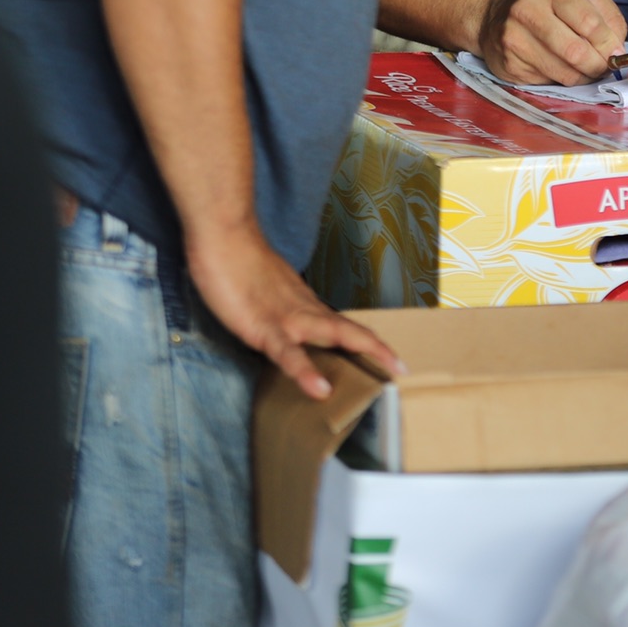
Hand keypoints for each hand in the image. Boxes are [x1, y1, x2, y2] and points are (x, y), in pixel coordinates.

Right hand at [188, 227, 403, 398]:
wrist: (224, 237)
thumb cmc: (240, 264)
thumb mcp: (268, 293)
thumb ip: (284, 310)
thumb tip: (293, 328)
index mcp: (307, 306)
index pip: (345, 326)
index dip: (369, 342)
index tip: (389, 358)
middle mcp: (306, 312)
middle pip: (351, 332)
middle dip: (379, 351)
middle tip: (402, 369)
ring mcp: (289, 319)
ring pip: (334, 337)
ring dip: (362, 356)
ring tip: (384, 377)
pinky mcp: (264, 327)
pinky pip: (288, 353)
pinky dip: (305, 372)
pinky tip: (319, 389)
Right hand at [476, 0, 627, 83]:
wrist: (497, 12)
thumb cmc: (548, 2)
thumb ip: (607, 14)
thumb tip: (618, 49)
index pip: (589, 23)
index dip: (608, 43)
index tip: (615, 51)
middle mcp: (527, 9)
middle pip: (576, 52)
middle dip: (598, 65)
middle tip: (605, 66)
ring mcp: (513, 38)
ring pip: (564, 72)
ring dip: (584, 75)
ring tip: (587, 67)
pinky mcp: (509, 64)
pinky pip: (549, 82)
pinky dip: (563, 79)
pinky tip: (562, 67)